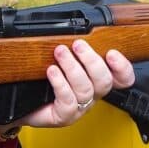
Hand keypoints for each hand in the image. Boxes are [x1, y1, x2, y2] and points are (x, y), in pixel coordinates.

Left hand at [12, 39, 133, 130]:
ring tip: (60, 53)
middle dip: (92, 60)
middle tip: (78, 44)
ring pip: (85, 89)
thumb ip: (75, 51)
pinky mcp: (64, 116)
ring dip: (72, 67)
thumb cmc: (45, 84)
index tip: (112, 53)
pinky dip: (60, 83)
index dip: (123, 67)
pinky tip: (52, 71)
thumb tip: (76, 31)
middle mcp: (92, 96)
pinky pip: (68, 100)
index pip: (122, 79)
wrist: (26, 107)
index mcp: (96, 82)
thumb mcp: (63, 63)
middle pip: (104, 81)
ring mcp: (79, 108)